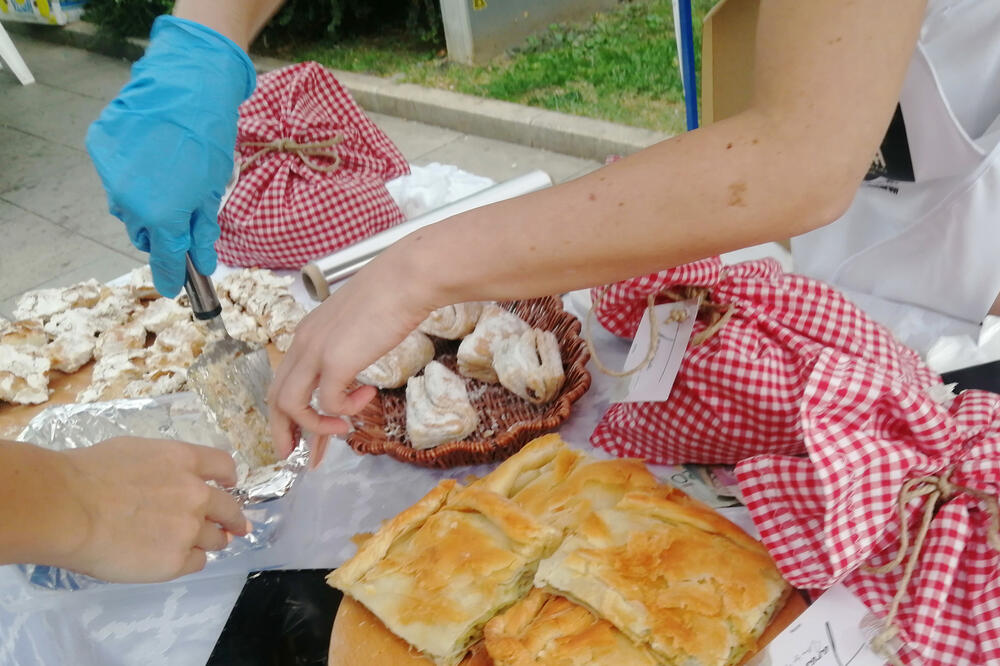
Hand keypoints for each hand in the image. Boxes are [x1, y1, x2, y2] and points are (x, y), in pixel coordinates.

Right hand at [57, 437, 248, 583]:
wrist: (68, 508)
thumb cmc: (86, 475)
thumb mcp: (133, 452)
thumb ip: (160, 467)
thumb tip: (162, 479)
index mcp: (184, 460)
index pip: (223, 466)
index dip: (228, 478)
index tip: (230, 485)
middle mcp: (197, 493)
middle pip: (229, 508)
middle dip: (233, 519)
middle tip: (236, 528)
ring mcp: (189, 528)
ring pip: (216, 539)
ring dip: (210, 541)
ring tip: (201, 546)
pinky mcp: (176, 560)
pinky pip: (196, 562)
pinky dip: (189, 561)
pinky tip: (173, 559)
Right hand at [85, 16, 256, 297]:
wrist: (186, 88)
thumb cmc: (208, 139)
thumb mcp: (213, 190)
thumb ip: (204, 229)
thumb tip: (203, 260)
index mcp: (164, 216)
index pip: (167, 258)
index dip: (171, 276)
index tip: (173, 289)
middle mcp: (130, 202)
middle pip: (143, 233)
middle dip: (160, 234)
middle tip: (178, 220)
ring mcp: (110, 176)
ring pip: (125, 207)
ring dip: (143, 204)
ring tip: (164, 180)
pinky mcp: (99, 150)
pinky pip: (114, 177)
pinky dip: (130, 175)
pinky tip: (148, 156)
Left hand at [268, 264, 433, 461]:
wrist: (407, 280)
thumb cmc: (391, 297)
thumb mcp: (357, 326)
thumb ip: (347, 347)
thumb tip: (352, 374)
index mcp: (306, 333)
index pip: (285, 380)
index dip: (288, 412)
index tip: (299, 436)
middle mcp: (302, 343)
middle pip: (277, 397)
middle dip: (285, 432)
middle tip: (299, 456)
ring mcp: (315, 352)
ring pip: (292, 406)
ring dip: (316, 426)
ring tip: (343, 429)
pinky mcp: (335, 361)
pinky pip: (329, 403)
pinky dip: (346, 410)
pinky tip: (367, 395)